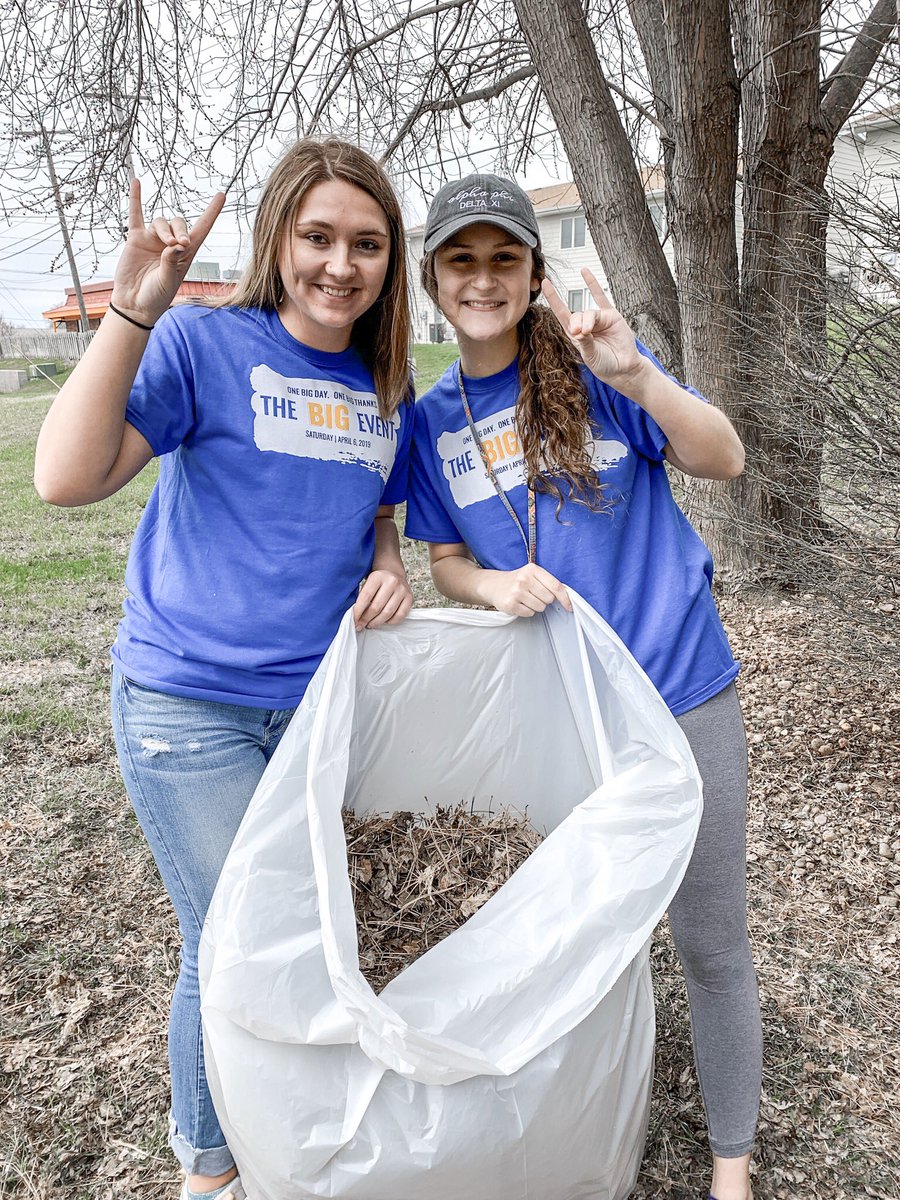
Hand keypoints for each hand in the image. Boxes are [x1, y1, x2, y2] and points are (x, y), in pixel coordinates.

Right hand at [109, 178, 225, 326]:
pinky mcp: (136, 239)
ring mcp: (153, 240)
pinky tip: (136, 182)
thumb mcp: (168, 281)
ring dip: (164, 230)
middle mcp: (170, 244)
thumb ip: (171, 262)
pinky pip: (135, 214)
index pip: (201, 229)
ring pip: (160, 222)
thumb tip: (177, 243)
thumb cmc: (156, 297)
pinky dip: (136, 199)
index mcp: (185, 254)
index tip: (222, 195)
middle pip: (179, 223)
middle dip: (180, 230)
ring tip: (166, 244)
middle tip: (179, 244)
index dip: (211, 212)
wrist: (135, 305)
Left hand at [353, 569, 413, 629]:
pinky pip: (400, 616)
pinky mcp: (410, 598)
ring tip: (371, 624)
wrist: (394, 574)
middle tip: (361, 624)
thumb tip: (356, 617)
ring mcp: (402, 590)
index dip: (358, 611)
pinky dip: (391, 621)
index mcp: (377, 576)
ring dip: (377, 622)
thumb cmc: (378, 582)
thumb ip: (362, 598)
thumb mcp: (367, 584)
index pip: (366, 597)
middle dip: (366, 619)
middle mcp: (391, 581)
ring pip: (387, 613)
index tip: (354, 620)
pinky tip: (384, 621)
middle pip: (376, 607)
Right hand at [481, 564, 570, 617]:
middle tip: (535, 595)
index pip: (555, 586)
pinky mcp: (510, 604)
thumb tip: (566, 596)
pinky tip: (520, 604)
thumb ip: (548, 582)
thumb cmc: (517, 580)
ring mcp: (516, 592)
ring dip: (536, 606)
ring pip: (540, 607)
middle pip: (549, 599)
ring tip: (526, 599)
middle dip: (545, 600)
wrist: (494, 585)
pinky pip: (529, 613)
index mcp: (532, 569)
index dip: (565, 598)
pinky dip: (527, 611)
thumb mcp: (532, 574)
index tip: (569, 606)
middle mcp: (524, 579)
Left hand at [542, 268, 644, 386]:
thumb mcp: (590, 356)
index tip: (546, 284)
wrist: (623, 367)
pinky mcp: (611, 316)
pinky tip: (584, 272)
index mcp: (575, 334)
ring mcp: (598, 319)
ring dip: (587, 321)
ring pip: (589, 312)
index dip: (554, 299)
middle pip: (576, 315)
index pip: (561, 314)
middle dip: (577, 323)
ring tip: (588, 332)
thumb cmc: (604, 364)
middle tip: (581, 333)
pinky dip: (592, 284)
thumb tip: (580, 330)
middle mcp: (586, 324)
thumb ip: (585, 342)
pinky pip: (601, 297)